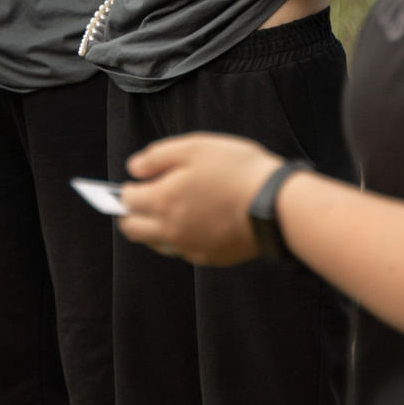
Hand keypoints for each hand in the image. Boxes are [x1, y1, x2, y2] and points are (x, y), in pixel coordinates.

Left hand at [118, 133, 283, 264]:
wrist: (275, 205)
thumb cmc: (236, 169)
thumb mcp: (195, 147)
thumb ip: (157, 156)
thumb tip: (134, 168)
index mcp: (162, 201)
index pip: (128, 200)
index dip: (128, 187)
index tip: (139, 180)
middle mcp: (169, 230)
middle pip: (132, 229)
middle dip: (131, 213)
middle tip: (143, 199)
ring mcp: (189, 247)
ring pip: (156, 242)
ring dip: (154, 228)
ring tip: (171, 209)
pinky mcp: (209, 258)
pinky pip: (183, 250)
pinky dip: (181, 237)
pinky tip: (197, 220)